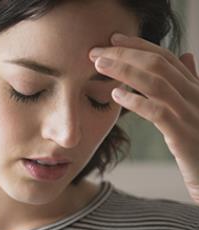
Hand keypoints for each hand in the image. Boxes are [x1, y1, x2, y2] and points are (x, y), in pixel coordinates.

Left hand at [90, 33, 198, 203]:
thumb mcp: (197, 109)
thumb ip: (190, 83)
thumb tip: (186, 56)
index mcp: (196, 89)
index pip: (167, 58)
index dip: (139, 46)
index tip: (113, 39)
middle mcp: (195, 97)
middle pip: (158, 65)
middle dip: (125, 54)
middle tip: (96, 52)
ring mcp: (191, 114)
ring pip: (157, 83)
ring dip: (125, 71)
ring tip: (99, 66)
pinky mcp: (184, 135)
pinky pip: (158, 112)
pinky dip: (136, 100)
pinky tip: (116, 96)